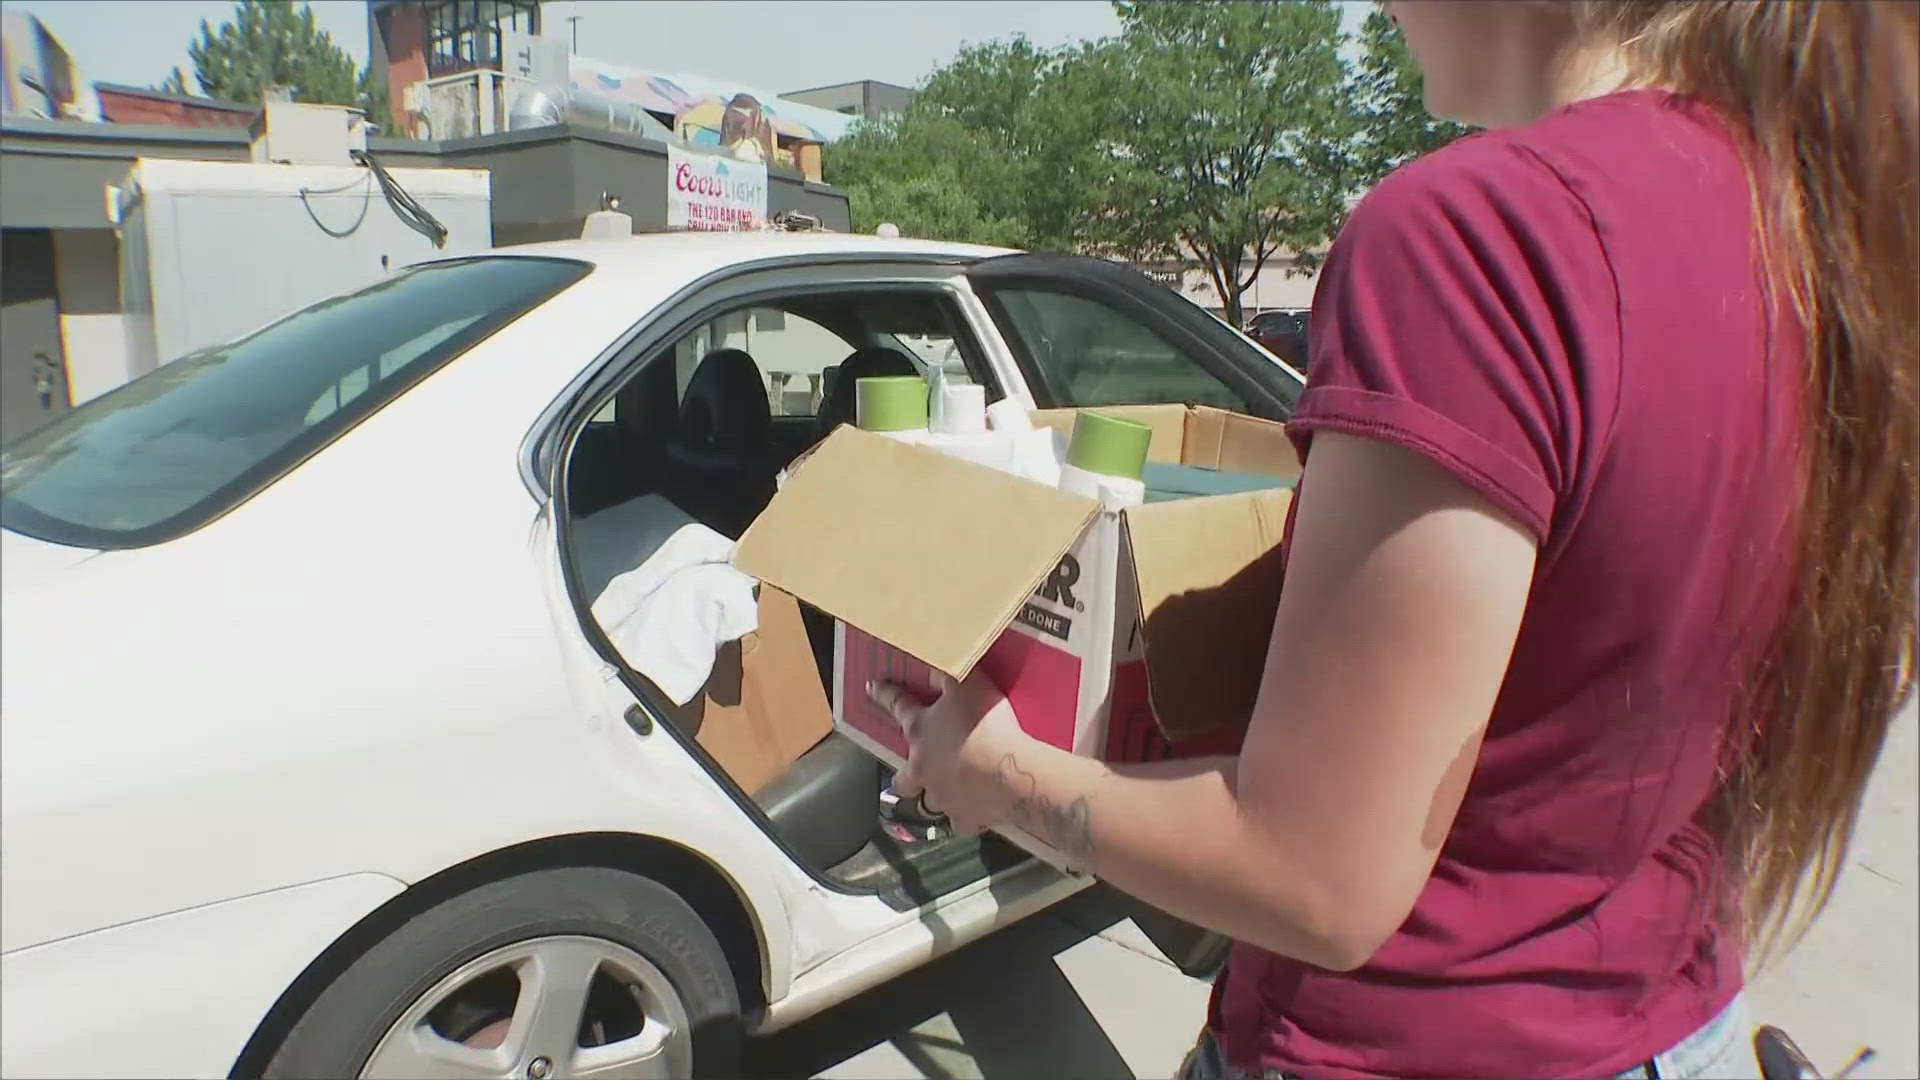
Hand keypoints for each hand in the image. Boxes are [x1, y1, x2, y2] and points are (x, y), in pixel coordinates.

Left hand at [867, 670, 1031, 835]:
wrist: (1005, 772)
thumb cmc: (982, 723)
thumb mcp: (967, 684)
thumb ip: (948, 674)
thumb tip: (931, 666)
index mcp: (920, 731)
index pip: (898, 706)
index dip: (885, 694)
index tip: (871, 687)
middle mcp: (923, 768)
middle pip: (904, 779)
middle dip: (904, 778)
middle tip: (910, 775)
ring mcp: (943, 797)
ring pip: (932, 802)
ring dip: (939, 796)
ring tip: (952, 794)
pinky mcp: (966, 818)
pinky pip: (963, 821)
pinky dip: (967, 817)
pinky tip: (975, 813)